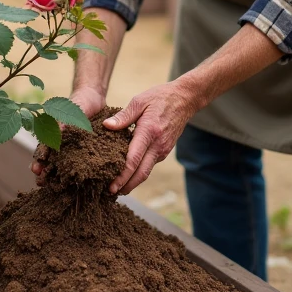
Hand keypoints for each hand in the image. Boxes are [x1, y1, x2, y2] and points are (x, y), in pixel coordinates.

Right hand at [30, 86, 105, 183]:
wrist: (94, 97)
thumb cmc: (79, 102)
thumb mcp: (70, 110)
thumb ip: (64, 121)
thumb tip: (60, 131)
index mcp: (52, 133)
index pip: (42, 150)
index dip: (38, 160)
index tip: (36, 170)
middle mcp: (61, 143)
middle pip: (50, 161)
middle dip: (45, 173)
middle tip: (42, 183)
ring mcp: (73, 148)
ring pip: (64, 165)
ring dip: (59, 176)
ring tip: (56, 188)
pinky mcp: (85, 150)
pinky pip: (80, 162)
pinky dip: (78, 172)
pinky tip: (80, 182)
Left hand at [103, 80, 199, 195]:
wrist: (185, 99)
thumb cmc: (160, 97)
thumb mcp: (139, 101)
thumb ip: (123, 116)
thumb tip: (106, 126)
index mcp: (149, 132)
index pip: (133, 160)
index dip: (121, 176)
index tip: (110, 186)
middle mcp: (158, 145)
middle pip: (141, 174)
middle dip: (126, 186)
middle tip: (111, 194)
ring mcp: (163, 150)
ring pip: (146, 172)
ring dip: (132, 182)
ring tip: (117, 188)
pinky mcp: (165, 150)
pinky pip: (150, 165)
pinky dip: (139, 172)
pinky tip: (128, 173)